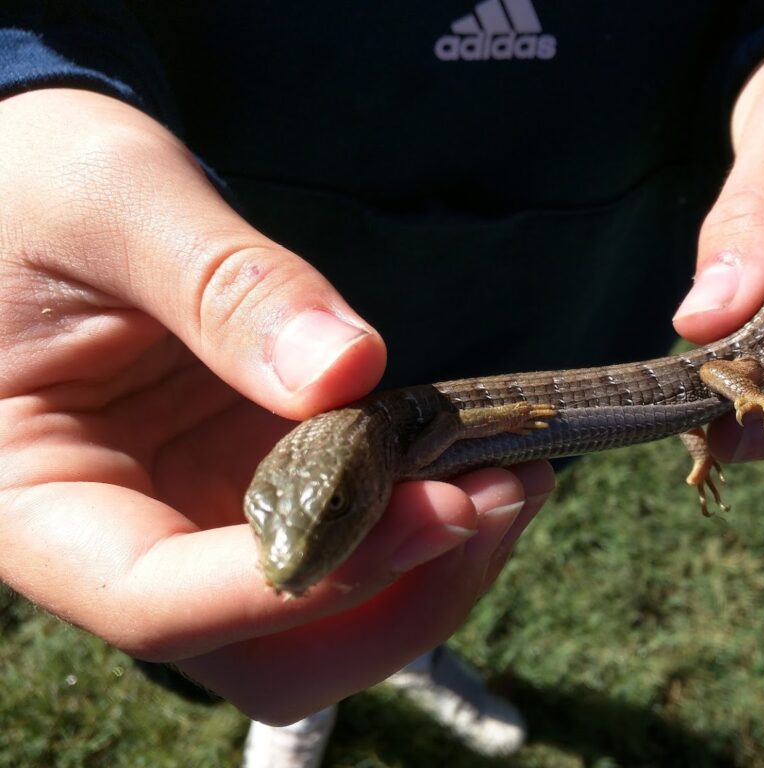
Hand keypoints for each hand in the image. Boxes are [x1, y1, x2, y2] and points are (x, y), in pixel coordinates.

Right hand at [0, 88, 552, 722]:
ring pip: (326, 614)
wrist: (45, 179)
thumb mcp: (115, 205)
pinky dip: (426, 516)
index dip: (306, 578)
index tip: (436, 510)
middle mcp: (129, 536)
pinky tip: (486, 457)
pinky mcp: (264, 481)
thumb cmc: (39, 183)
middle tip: (497, 502)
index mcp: (43, 503)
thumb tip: (347, 369)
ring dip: (432, 568)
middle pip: (265, 650)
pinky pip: (354, 537)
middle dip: (394, 600)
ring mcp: (206, 517)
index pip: (161, 601)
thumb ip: (222, 286)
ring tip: (518, 476)